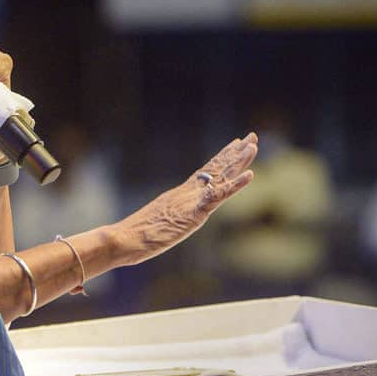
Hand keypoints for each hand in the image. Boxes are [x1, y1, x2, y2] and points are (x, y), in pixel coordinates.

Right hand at [112, 133, 257, 266]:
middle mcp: (186, 193)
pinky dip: (236, 185)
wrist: (124, 239)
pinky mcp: (194, 213)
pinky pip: (219, 196)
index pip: (205, 172)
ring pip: (220, 176)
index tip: (234, 143)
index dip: (221, 158)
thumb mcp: (157, 225)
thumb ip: (165, 220)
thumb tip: (165, 222)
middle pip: (215, 168)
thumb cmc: (134, 237)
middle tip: (252, 136)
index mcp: (179, 195)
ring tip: (253, 145)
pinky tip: (250, 175)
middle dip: (235, 153)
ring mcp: (190, 201)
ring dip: (238, 161)